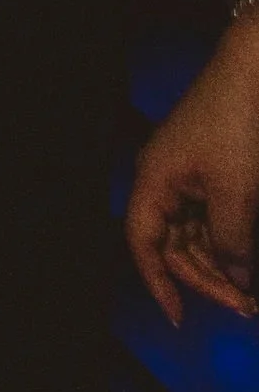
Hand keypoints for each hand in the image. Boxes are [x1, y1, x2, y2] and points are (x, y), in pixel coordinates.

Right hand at [127, 15, 258, 326]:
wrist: (253, 73)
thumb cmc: (236, 127)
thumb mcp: (236, 193)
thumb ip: (231, 242)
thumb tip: (236, 279)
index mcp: (155, 182)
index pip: (144, 243)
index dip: (158, 283)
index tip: (181, 318)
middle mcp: (164, 181)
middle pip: (174, 245)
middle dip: (207, 279)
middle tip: (245, 307)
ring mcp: (188, 176)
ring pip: (195, 236)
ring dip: (222, 265)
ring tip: (250, 292)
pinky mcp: (211, 172)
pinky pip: (211, 219)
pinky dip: (228, 242)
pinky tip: (247, 260)